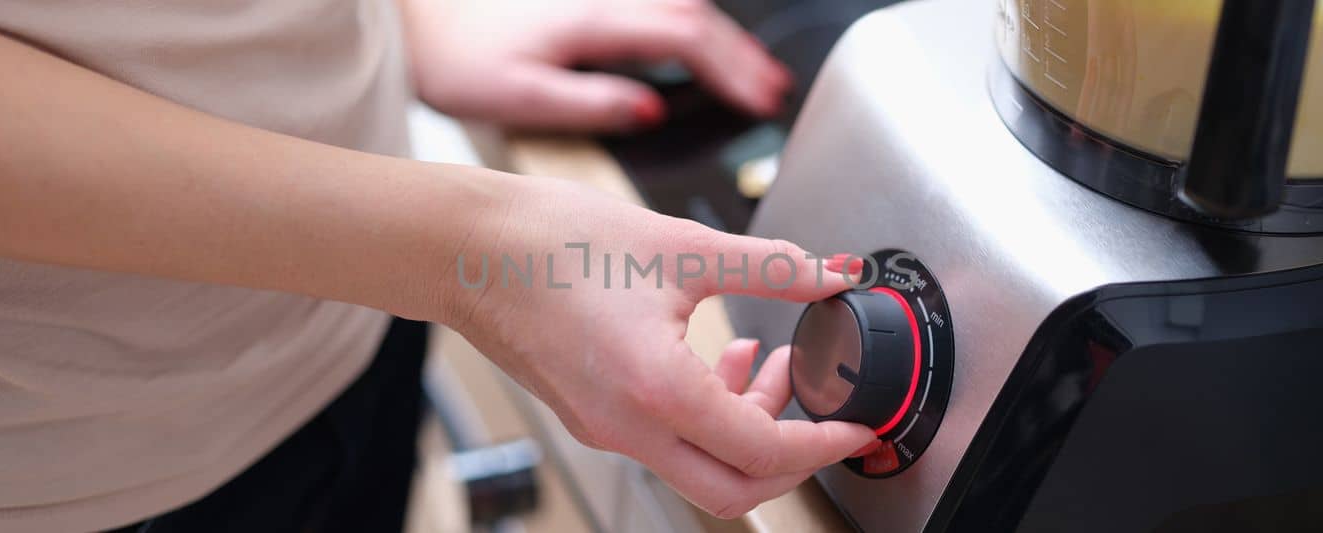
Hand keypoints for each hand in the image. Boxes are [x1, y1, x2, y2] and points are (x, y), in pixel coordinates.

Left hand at [400, 0, 791, 131]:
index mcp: (593, 24)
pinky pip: (655, 10)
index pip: (686, 41)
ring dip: (719, 40)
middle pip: (695, 18)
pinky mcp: (588, 5)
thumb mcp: (517, 96)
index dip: (731, 70)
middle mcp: (603, 2)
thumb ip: (588, 104)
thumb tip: (650, 112)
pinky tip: (695, 49)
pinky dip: (688, 31)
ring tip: (750, 75)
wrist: (419, 22)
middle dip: (740, 55)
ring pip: (678, 8)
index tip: (761, 100)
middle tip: (772, 92)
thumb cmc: (457, 57)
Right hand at [441, 177, 873, 517]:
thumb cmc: (551, 241)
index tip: (856, 425)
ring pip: (699, 467)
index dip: (823, 443)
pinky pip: (665, 442)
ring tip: (771, 362)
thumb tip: (834, 273)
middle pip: (734, 489)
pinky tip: (721, 357)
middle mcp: (628, 427)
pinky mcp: (592, 417)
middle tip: (823, 412)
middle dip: (791, 457)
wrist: (466, 247)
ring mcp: (606, 429)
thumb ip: (772, 264)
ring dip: (748, 429)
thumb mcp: (679, 244)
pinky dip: (707, 415)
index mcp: (656, 390)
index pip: (762, 451)